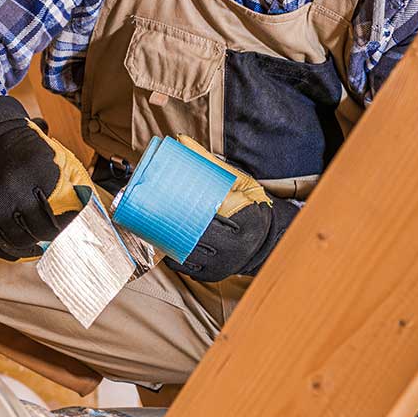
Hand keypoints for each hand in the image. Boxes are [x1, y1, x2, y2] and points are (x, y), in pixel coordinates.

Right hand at [0, 97, 96, 260]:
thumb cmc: (24, 150)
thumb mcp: (50, 156)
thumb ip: (68, 179)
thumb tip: (88, 205)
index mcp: (39, 173)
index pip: (60, 212)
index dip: (68, 224)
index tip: (73, 226)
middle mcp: (15, 188)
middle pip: (39, 229)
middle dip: (50, 235)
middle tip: (55, 235)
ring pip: (17, 240)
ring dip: (30, 246)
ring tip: (37, 244)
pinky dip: (7, 251)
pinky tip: (18, 249)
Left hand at [164, 136, 299, 281]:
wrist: (267, 238)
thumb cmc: (250, 204)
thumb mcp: (238, 181)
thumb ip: (211, 163)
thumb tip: (181, 141)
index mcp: (246, 220)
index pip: (208, 214)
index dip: (185, 209)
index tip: (163, 198)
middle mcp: (236, 247)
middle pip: (194, 235)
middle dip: (171, 224)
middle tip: (150, 210)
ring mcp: (225, 264)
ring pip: (187, 253)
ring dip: (168, 240)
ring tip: (151, 225)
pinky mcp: (215, 275)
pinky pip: (187, 267)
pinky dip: (173, 255)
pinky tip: (162, 243)